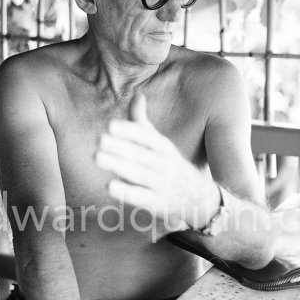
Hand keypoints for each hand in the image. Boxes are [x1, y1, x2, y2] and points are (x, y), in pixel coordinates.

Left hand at [95, 93, 220, 228]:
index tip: (111, 125)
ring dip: (119, 166)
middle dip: (120, 146)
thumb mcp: (160, 143)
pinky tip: (110, 186)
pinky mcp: (158, 204)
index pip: (147, 137)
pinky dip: (127, 192)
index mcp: (164, 147)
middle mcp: (165, 164)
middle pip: (141, 154)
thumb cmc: (170, 165)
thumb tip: (137, 94)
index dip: (130, 130)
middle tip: (100, 139)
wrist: (201, 198)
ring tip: (98, 157)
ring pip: (139, 174)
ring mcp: (162, 185)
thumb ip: (142, 122)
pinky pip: (142, 197)